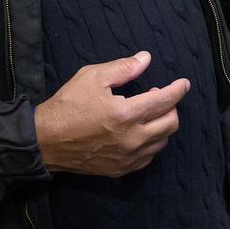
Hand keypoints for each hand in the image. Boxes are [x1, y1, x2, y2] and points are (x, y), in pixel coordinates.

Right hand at [32, 51, 189, 177]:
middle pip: (170, 124)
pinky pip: (148, 158)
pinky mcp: (120, 169)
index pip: (164, 101)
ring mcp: (127, 157)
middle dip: (171, 107)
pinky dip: (151, 144)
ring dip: (162, 125)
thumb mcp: (92, 77)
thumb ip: (123, 68)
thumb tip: (146, 59)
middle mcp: (131, 139)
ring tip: (147, 114)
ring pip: (162, 142)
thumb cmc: (67, 105)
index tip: (184, 83)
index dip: (178, 90)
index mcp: (126, 114)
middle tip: (158, 96)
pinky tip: (141, 133)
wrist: (45, 141)